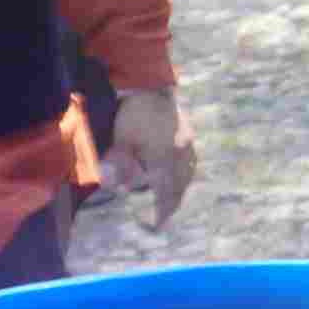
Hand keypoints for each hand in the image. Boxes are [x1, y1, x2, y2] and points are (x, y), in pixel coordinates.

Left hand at [105, 88, 200, 231]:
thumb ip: (120, 164)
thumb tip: (118, 189)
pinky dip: (185, 174)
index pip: (166, 192)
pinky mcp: (187, 135)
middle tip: (165, 216)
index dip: (162, 210)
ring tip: (173, 199)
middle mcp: (181, 155)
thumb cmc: (135, 114)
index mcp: (166, 159)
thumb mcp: (122, 139)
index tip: (157, 224)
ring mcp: (187, 144)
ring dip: (180, 189)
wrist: (152, 84)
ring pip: (188, 174)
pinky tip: (180, 174)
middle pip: (180, 186)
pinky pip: (190, 162)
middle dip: (173, 203)